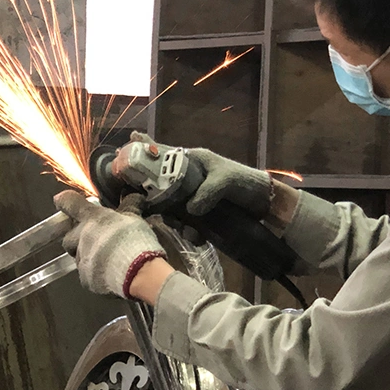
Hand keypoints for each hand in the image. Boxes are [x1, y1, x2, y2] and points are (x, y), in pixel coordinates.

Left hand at [54, 190, 166, 297]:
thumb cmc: (134, 241)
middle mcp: (81, 237)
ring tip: (109, 260)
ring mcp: (82, 259)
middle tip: (94, 240)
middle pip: (68, 237)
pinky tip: (111, 275)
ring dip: (89, 257)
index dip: (64, 201)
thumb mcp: (134, 218)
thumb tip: (133, 198)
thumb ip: (129, 208)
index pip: (70, 203)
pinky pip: (87, 276)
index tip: (60, 200)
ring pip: (78, 258)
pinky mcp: (86, 279)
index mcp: (92, 218)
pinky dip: (96, 275)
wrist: (136, 271)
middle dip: (77, 239)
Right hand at [125, 132, 272, 219]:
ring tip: (190, 231)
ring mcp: (192, 197)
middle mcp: (187, 177)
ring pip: (170, 209)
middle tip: (156, 212)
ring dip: (176, 222)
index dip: (141, 150)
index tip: (122, 153)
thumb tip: (190, 210)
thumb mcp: (227, 181)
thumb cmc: (247, 183)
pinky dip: (190, 232)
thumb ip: (208, 191)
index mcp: (192, 160)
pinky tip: (199, 238)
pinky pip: (185, 223)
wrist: (268, 206)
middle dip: (156, 203)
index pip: (161, 152)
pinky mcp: (200, 214)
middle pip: (158, 187)